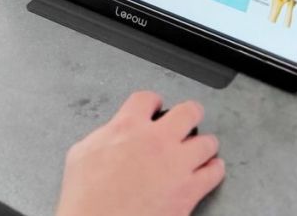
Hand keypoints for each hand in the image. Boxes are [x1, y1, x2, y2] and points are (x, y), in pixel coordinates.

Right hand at [56, 92, 223, 215]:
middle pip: (188, 111)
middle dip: (189, 114)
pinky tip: (210, 169)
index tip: (155, 107)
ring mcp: (177, 165)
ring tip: (201, 147)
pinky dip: (214, 169)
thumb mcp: (81, 153)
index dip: (152, 102)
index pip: (147, 98)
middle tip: (187, 119)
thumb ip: (104, 135)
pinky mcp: (189, 190)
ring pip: (207, 142)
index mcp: (128, 127)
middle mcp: (157, 140)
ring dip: (204, 144)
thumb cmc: (87, 197)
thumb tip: (112, 133)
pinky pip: (214, 173)